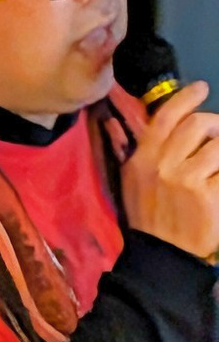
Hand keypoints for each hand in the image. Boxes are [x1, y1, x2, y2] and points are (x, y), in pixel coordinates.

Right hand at [122, 81, 218, 258]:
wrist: (162, 253)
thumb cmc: (148, 215)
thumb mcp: (132, 181)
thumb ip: (139, 151)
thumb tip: (130, 122)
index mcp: (143, 159)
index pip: (165, 117)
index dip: (185, 98)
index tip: (201, 88)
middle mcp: (163, 165)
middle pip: (198, 124)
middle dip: (214, 124)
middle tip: (217, 133)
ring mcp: (188, 180)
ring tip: (217, 162)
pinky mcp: (211, 194)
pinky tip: (217, 184)